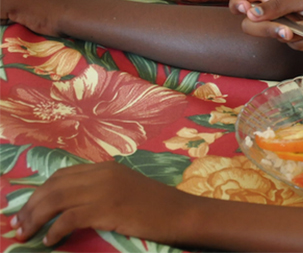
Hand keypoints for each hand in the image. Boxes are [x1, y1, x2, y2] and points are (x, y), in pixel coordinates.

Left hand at [10, 162, 191, 246]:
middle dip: (30, 205)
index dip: (38, 192)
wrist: (181, 213)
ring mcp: (105, 189)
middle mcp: (102, 173)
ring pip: (56, 199)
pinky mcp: (108, 208)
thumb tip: (70, 207)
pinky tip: (50, 240)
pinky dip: (55, 229)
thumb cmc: (157, 208)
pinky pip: (70, 217)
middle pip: (53, 185)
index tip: (25, 210)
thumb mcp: (126, 191)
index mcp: (106, 168)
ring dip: (35, 218)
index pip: (61, 175)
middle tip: (17, 225)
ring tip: (25, 234)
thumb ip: (101, 191)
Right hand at [229, 0, 302, 50]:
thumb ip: (277, 5)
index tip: (245, 11)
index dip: (237, 6)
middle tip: (287, 32)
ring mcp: (284, 26)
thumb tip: (251, 14)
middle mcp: (273, 10)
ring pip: (279, 36)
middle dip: (271, 29)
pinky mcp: (297, 40)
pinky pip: (297, 44)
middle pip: (252, 26)